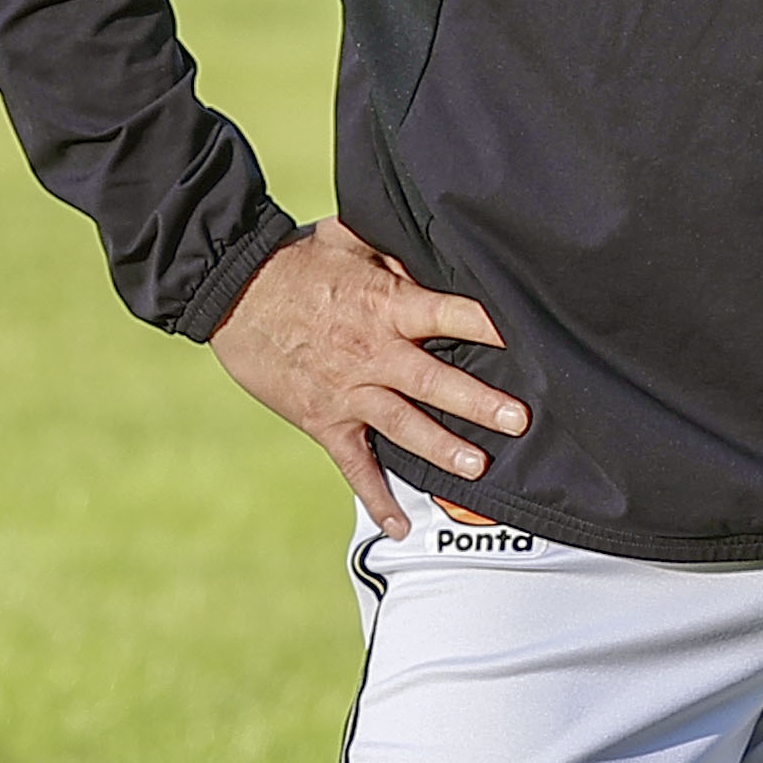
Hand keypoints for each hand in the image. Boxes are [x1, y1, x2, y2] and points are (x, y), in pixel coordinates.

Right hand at [208, 219, 525, 539]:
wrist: (232, 291)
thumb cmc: (297, 259)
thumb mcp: (352, 239)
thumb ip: (398, 250)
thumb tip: (437, 246)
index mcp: (387, 305)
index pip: (451, 315)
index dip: (491, 326)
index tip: (529, 337)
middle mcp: (373, 353)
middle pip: (435, 382)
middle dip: (480, 402)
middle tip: (519, 420)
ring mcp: (348, 392)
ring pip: (404, 426)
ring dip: (442, 448)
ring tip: (479, 466)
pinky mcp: (323, 420)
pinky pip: (353, 465)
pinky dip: (376, 496)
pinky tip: (400, 523)